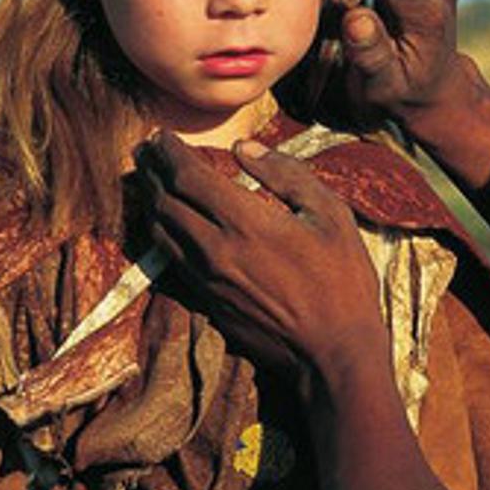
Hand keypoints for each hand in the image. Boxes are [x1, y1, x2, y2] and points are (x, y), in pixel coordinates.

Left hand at [137, 134, 387, 375]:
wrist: (333, 354)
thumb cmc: (343, 283)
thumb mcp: (331, 216)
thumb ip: (287, 175)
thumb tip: (245, 149)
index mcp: (245, 222)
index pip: (187, 175)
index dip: (169, 151)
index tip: (162, 135)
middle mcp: (215, 250)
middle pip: (164, 201)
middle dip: (151, 170)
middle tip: (146, 150)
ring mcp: (206, 281)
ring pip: (160, 232)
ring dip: (150, 201)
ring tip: (149, 181)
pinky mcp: (207, 303)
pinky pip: (170, 262)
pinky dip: (160, 235)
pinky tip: (164, 226)